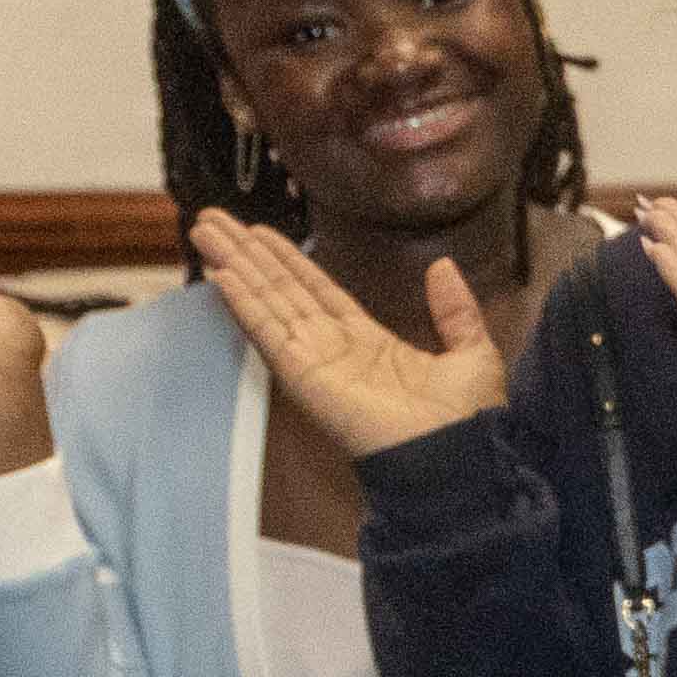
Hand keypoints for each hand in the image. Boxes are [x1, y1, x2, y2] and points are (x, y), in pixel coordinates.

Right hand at [195, 210, 504, 460]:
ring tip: (205, 230)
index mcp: (369, 341)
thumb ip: (454, 309)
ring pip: (267, 302)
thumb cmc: (466, 419)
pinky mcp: (303, 376)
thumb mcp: (471, 351)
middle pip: (281, 289)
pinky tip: (221, 274)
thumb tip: (443, 265)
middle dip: (248, 254)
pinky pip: (268, 332)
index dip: (287, 259)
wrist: (455, 457)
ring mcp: (314, 361)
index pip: (317, 290)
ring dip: (236, 266)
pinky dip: (244, 303)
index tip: (259, 232)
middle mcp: (333, 347)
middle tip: (214, 219)